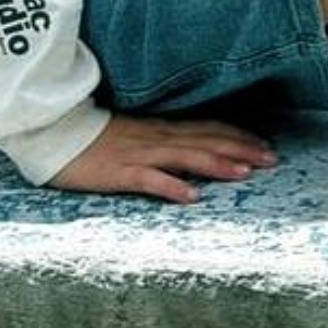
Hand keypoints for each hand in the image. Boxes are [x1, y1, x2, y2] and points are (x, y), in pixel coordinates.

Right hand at [49, 112, 277, 203]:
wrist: (55, 132)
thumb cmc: (95, 138)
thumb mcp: (138, 135)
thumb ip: (165, 141)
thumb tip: (195, 150)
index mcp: (163, 130)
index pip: (209, 129)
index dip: (239, 137)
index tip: (266, 145)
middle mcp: (158, 139)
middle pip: (207, 142)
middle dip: (241, 150)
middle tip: (272, 160)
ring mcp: (140, 154)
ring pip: (186, 157)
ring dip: (217, 164)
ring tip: (245, 173)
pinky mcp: (119, 172)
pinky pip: (149, 179)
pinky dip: (171, 187)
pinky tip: (191, 197)